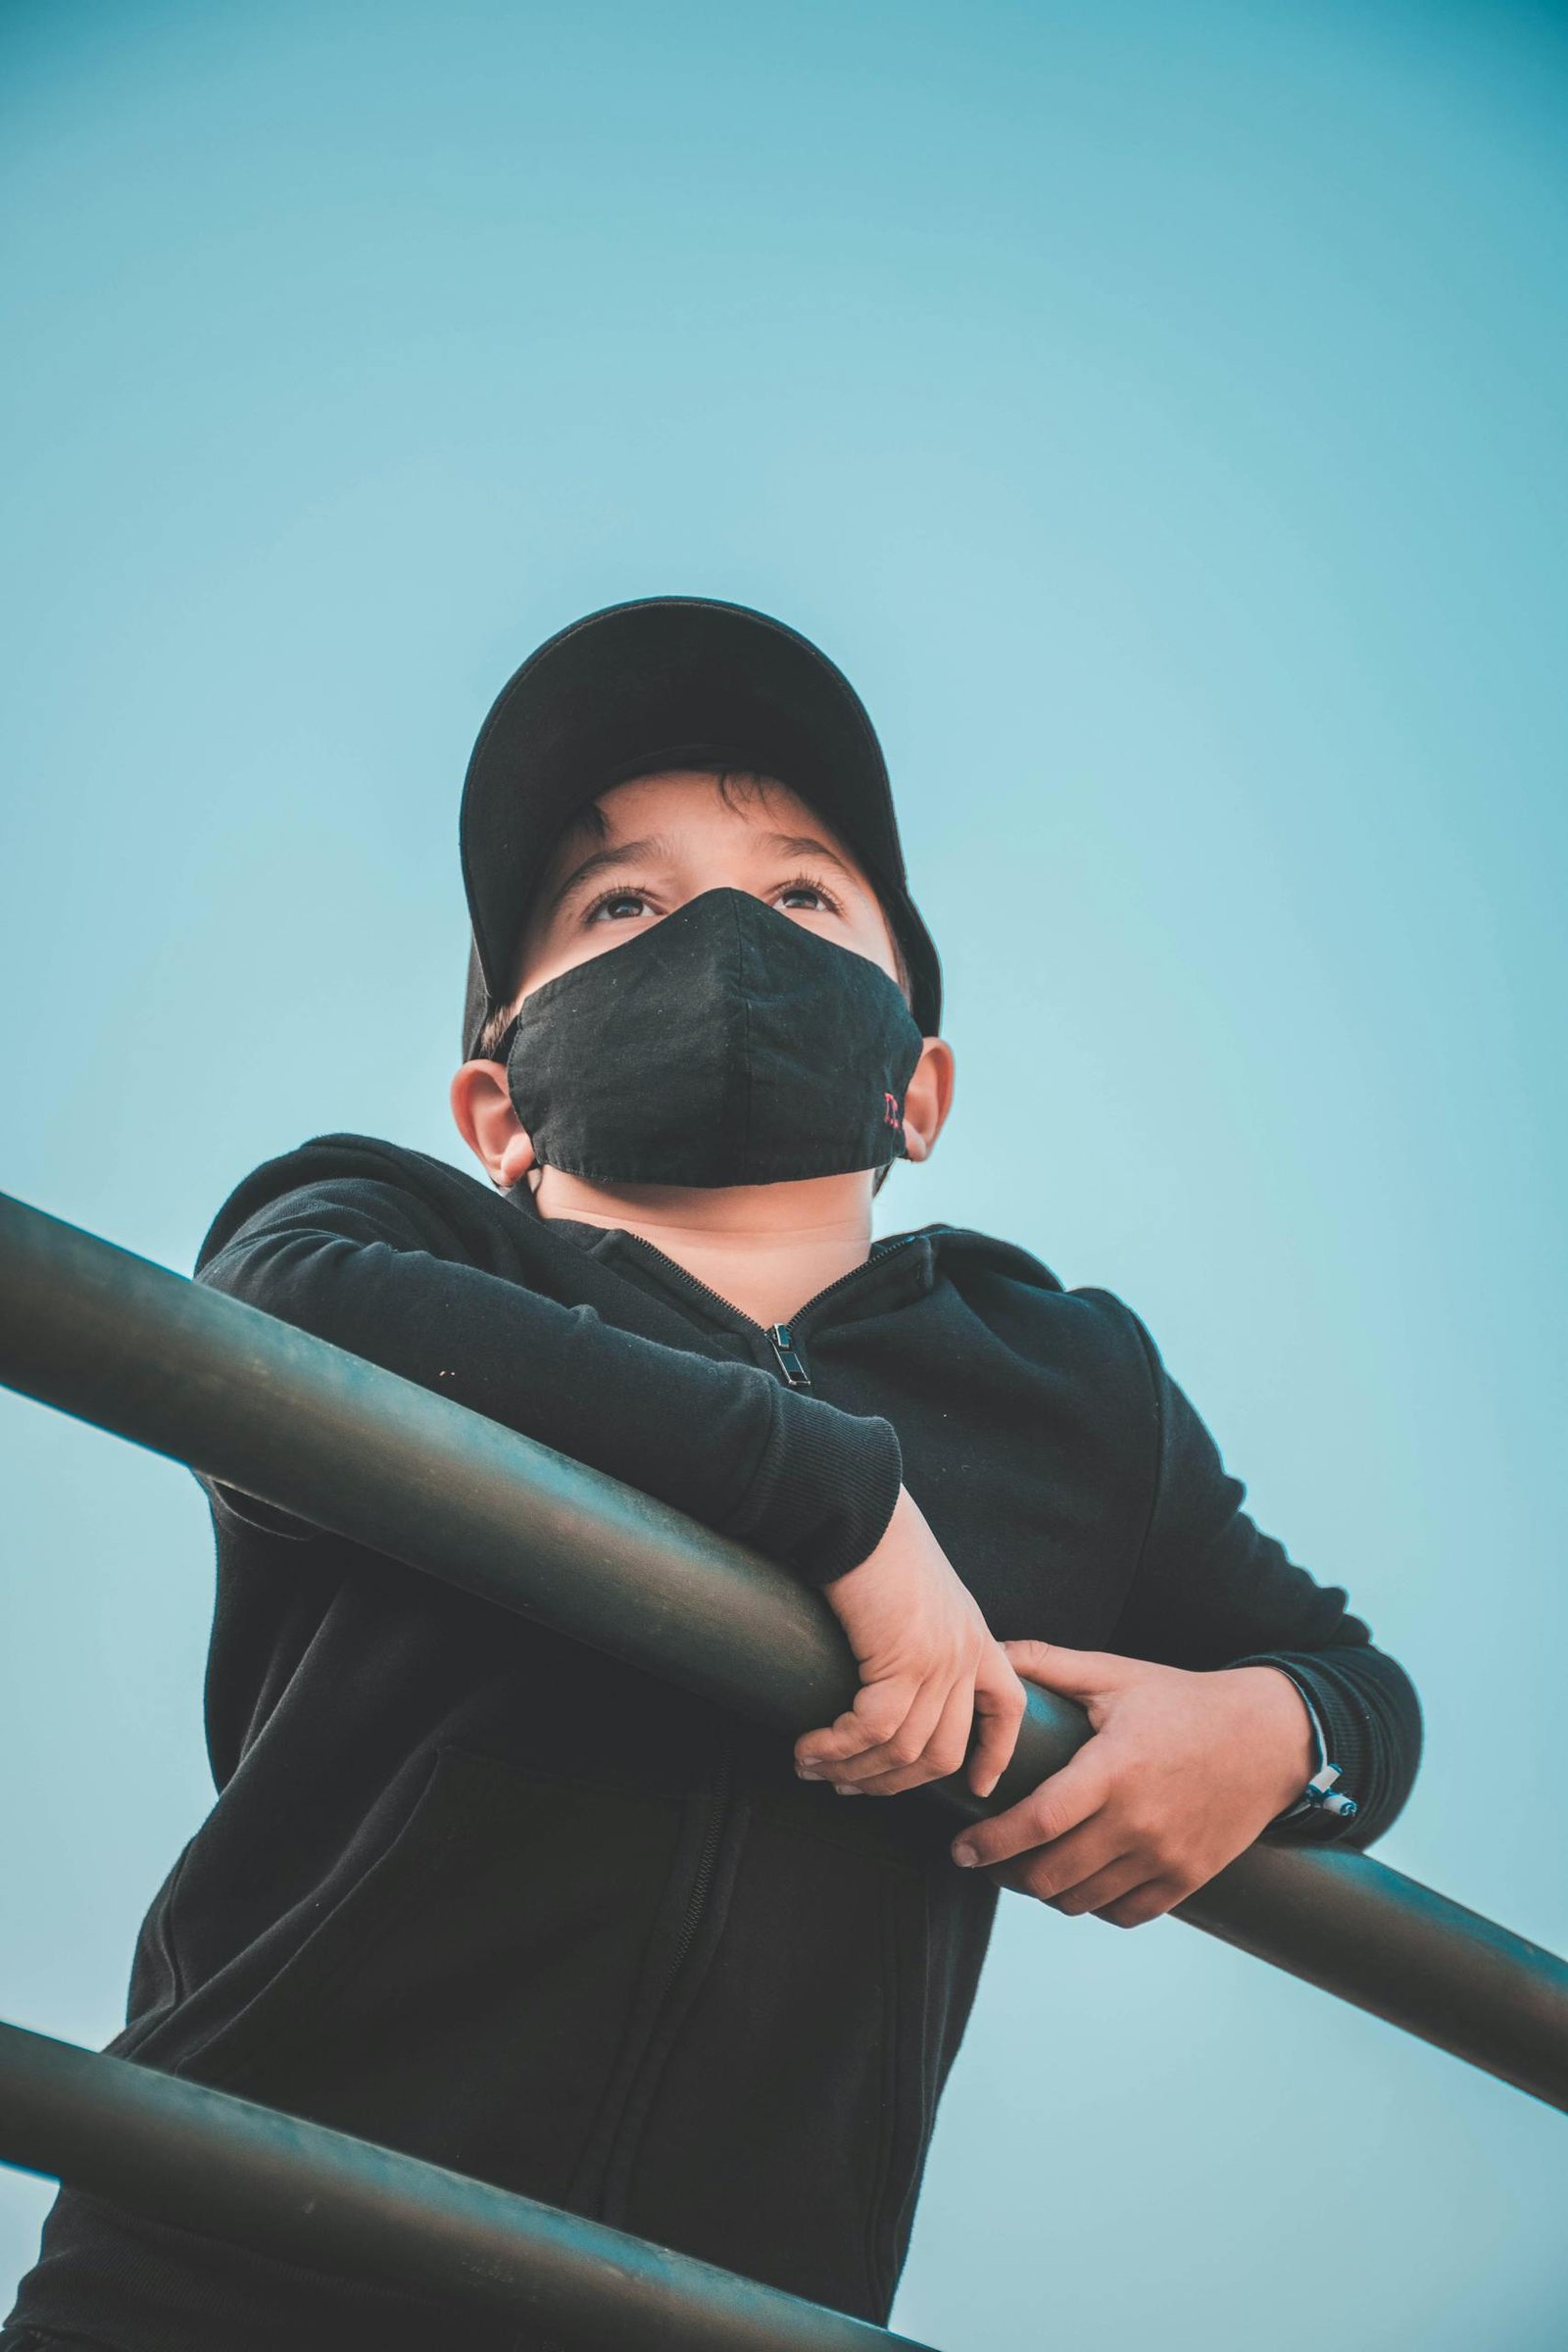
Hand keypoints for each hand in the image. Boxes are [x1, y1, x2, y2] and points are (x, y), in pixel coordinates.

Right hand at [794, 1487, 1026, 1799]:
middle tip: (851, 1786)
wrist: (860, 1508)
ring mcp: (940, 1660)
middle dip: (896, 1782)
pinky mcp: (904, 1660)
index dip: (995, 1753)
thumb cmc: (874, 1538)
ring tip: (815, 1769)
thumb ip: (917, 1630)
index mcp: (974, 1634)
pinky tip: (809, 1749)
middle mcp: (966, 1652)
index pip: (1008, 1706)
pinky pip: (873, 1730)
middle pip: (945, 1751)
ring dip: (854, 1770)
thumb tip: (880, 1667)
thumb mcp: (918, 1591)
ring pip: (905, 1750)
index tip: (975, 1786)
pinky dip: (837, 1747)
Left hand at [949, 1639, 1315, 1925]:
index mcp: (1114, 1769)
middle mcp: (1139, 1822)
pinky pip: (1123, 1913)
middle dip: (1005, 1873)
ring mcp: (1165, 1857)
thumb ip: (1051, 1664)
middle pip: (1050, 1875)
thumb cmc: (1183, 1701)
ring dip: (1043, 1891)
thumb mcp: (1117, 1675)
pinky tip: (1079, 1881)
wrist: (1269, 1738)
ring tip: (1027, 1867)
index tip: (960, 1849)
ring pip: (1081, 1901)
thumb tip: (995, 1654)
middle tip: (985, 1859)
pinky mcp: (1187, 1879)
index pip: (1037, 1823)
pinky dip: (1092, 1904)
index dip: (990, 1843)